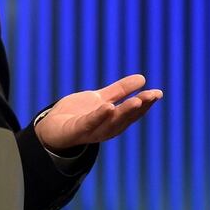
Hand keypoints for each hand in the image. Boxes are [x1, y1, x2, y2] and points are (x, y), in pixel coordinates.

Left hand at [34, 74, 161, 152]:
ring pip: (111, 122)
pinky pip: (89, 123)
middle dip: (139, 107)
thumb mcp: (99, 98)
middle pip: (125, 118)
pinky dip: (99, 117)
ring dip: (124, 112)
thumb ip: (119, 90)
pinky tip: (108, 107)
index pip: (132, 113)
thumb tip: (142, 78)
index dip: (146, 104)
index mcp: (113, 120)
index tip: (158, 93)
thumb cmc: (76, 114)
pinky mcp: (77, 130)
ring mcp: (92, 131)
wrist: (51, 127)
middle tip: (152, 95)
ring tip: (137, 100)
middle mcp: (106, 128)